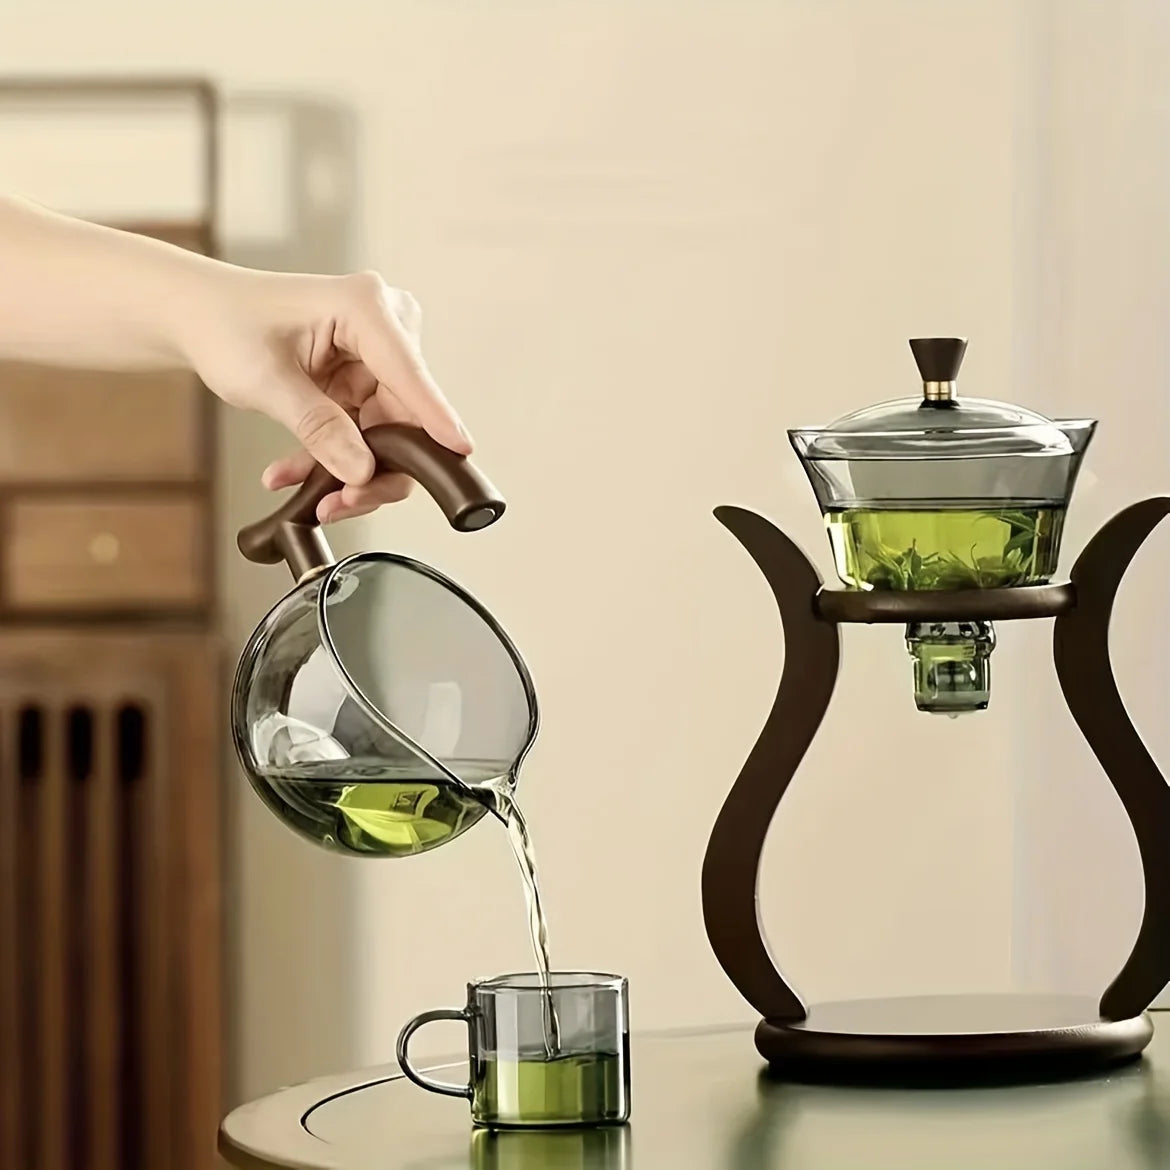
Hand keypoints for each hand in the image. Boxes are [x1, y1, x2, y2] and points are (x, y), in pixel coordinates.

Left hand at [185, 267, 472, 522]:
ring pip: (389, 433)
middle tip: (342, 502)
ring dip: (352, 470)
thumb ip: (318, 427)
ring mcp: (376, 357)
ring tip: (314, 497)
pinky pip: (366, 433)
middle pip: (405, 414)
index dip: (435, 418)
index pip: (409, 373)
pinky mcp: (364, 381)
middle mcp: (382, 327)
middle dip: (377, 465)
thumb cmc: (224, 324)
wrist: (199, 315)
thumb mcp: (266, 381)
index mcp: (364, 307)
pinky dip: (334, 459)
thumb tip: (362, 468)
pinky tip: (298, 475)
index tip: (459, 451)